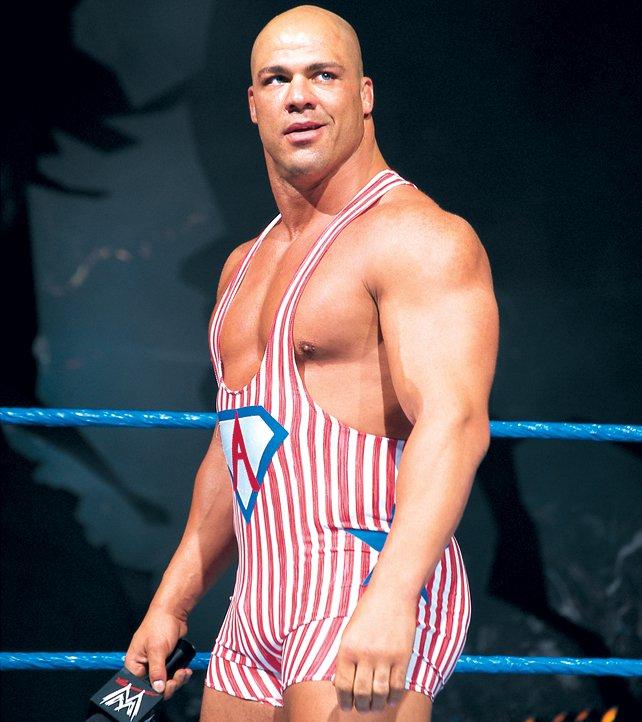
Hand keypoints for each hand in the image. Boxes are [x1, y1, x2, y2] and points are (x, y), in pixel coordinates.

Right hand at [124, 606, 190, 700]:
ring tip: (183, 672)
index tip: (165, 688)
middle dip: (169, 685)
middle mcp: (144, 667)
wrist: (173, 612)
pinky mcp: (167, 662)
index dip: (153, 691)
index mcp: (134, 665)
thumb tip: (158, 688)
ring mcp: (156, 665)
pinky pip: (173, 675)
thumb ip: (157, 670)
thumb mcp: (157, 649)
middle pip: (155, 687)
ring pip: (166, 683)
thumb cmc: (159, 624)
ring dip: (177, 680)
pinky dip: (180, 675)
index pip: (140, 687)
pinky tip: (185, 670)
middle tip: (177, 677)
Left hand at [333, 589, 416, 712]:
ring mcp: (384, 656)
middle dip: (361, 706)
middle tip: (362, 708)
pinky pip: (397, 686)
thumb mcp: (350, 632)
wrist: (392, 593)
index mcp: (347, 648)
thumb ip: (347, 657)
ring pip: (379, 693)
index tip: (346, 706)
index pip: (342, 685)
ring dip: (377, 704)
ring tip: (375, 705)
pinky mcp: (402, 656)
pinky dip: (393, 697)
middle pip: (361, 693)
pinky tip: (390, 698)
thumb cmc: (368, 612)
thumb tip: (342, 685)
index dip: (344, 700)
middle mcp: (364, 654)